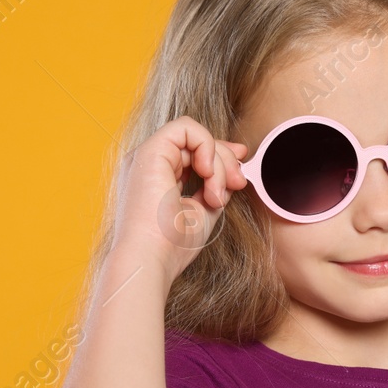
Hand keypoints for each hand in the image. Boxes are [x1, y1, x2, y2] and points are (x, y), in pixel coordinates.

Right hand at [110, 115, 248, 282]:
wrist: (150, 259)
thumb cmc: (172, 246)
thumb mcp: (204, 211)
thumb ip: (217, 186)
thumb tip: (237, 165)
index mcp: (157, 178)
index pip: (192, 153)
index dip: (221, 155)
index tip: (240, 173)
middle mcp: (149, 164)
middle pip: (197, 144)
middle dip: (226, 161)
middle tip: (238, 184)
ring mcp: (147, 156)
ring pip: (195, 137)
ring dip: (218, 163)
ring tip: (217, 196)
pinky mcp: (149, 150)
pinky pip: (186, 128)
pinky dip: (206, 146)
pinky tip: (208, 174)